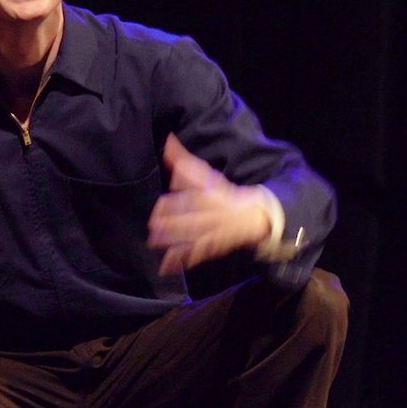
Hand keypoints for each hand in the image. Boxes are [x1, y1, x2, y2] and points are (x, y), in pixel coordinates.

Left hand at [147, 135, 269, 274]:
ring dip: (174, 240)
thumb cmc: (223, 194)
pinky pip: (196, 255)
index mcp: (210, 195)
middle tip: (153, 224)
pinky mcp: (211, 248)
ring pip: (193, 237)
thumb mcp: (206, 175)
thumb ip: (184, 160)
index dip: (178, 201)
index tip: (161, 203)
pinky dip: (181, 261)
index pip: (194, 197)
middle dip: (172, 223)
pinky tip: (165, 267)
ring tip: (154, 241)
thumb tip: (168, 141)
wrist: (253, 217)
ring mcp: (212, 233)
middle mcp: (211, 215)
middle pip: (192, 219)